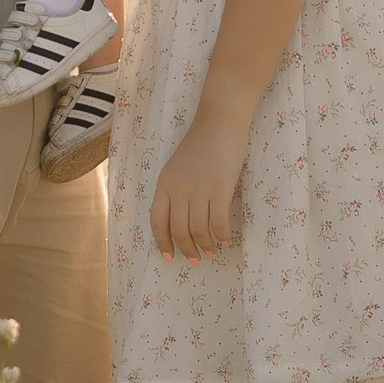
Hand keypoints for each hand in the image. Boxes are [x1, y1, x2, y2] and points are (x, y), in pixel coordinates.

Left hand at [149, 112, 251, 263]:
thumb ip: (177, 190)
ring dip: (205, 245)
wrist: (219, 121)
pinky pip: (218, 222)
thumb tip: (183, 221)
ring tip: (212, 252)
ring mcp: (199, 189)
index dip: (163, 243)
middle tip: (196, 260)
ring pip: (198, 229)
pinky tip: (226, 240)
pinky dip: (222, 235)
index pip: (157, 221)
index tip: (169, 259)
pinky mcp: (220, 189)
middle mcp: (178, 189)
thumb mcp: (178, 167)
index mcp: (164, 184)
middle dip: (186, 250)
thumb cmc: (201, 143)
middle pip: (178, 230)